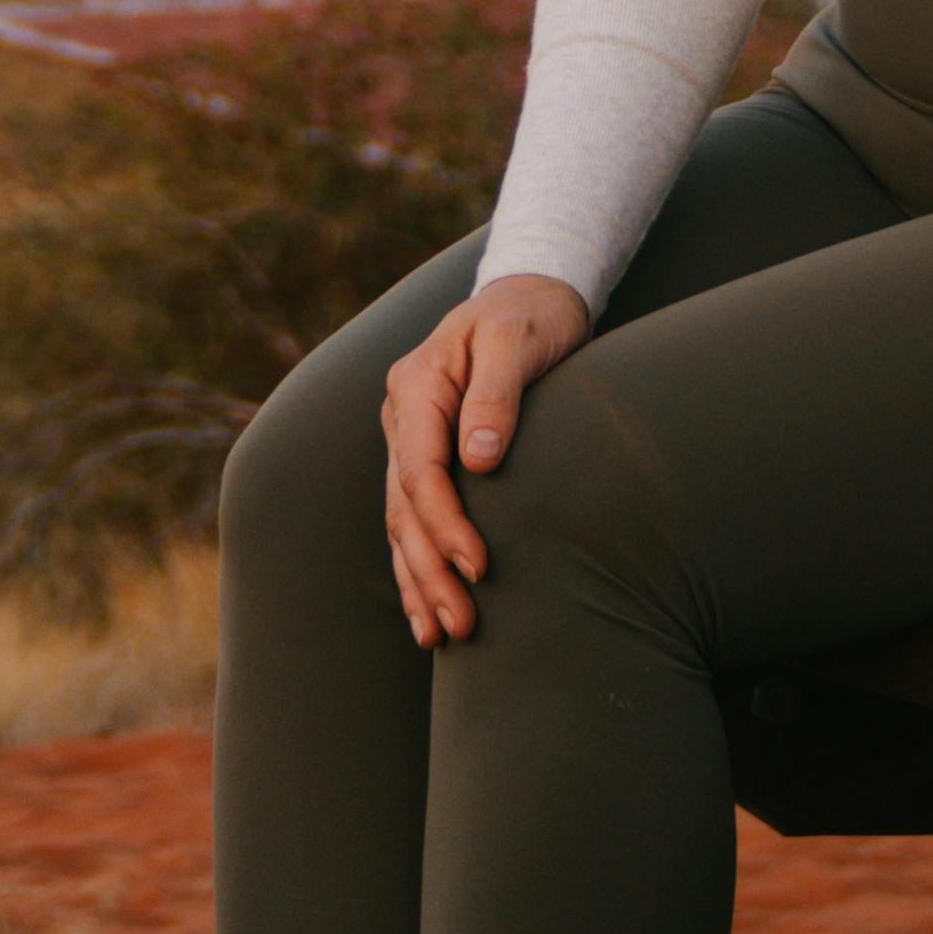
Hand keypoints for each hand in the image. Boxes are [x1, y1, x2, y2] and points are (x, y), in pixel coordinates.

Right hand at [371, 275, 594, 643]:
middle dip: (430, 571)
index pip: (421, 471)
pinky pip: (411, 521)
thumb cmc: (531, 317)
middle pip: (404, 509)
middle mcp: (401, 417)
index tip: (479, 568)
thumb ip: (498, 394)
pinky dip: (417, 567)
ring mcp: (407, 440)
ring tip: (442, 635)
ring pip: (400, 524)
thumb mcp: (518, 340)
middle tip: (462, 623)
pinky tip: (428, 613)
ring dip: (419, 582)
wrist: (528, 298)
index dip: (446, 525)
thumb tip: (479, 460)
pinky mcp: (424, 458)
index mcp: (416, 386)